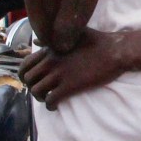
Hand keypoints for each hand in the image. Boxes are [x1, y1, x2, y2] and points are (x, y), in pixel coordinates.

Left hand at [21, 31, 135, 105]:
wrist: (115, 51)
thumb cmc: (98, 41)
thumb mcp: (73, 33)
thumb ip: (52, 38)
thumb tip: (36, 41)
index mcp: (50, 49)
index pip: (26, 64)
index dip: (25, 75)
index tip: (33, 80)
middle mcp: (50, 61)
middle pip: (28, 79)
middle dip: (31, 87)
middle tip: (41, 91)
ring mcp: (59, 74)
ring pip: (36, 91)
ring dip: (40, 98)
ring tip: (48, 99)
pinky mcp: (69, 86)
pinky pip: (50, 100)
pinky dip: (50, 106)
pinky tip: (56, 106)